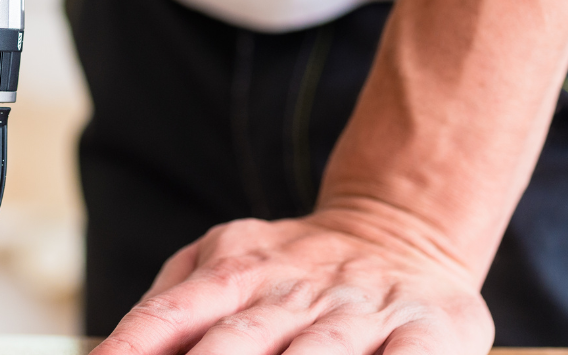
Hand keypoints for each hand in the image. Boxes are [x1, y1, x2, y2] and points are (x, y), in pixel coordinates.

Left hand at [93, 214, 492, 354]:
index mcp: (237, 270)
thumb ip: (168, 310)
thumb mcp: (223, 264)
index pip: (173, 316)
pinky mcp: (432, 329)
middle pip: (239, 343)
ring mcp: (362, 311)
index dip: (135, 348)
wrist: (401, 226)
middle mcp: (295, 290)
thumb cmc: (293, 271)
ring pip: (319, 354)